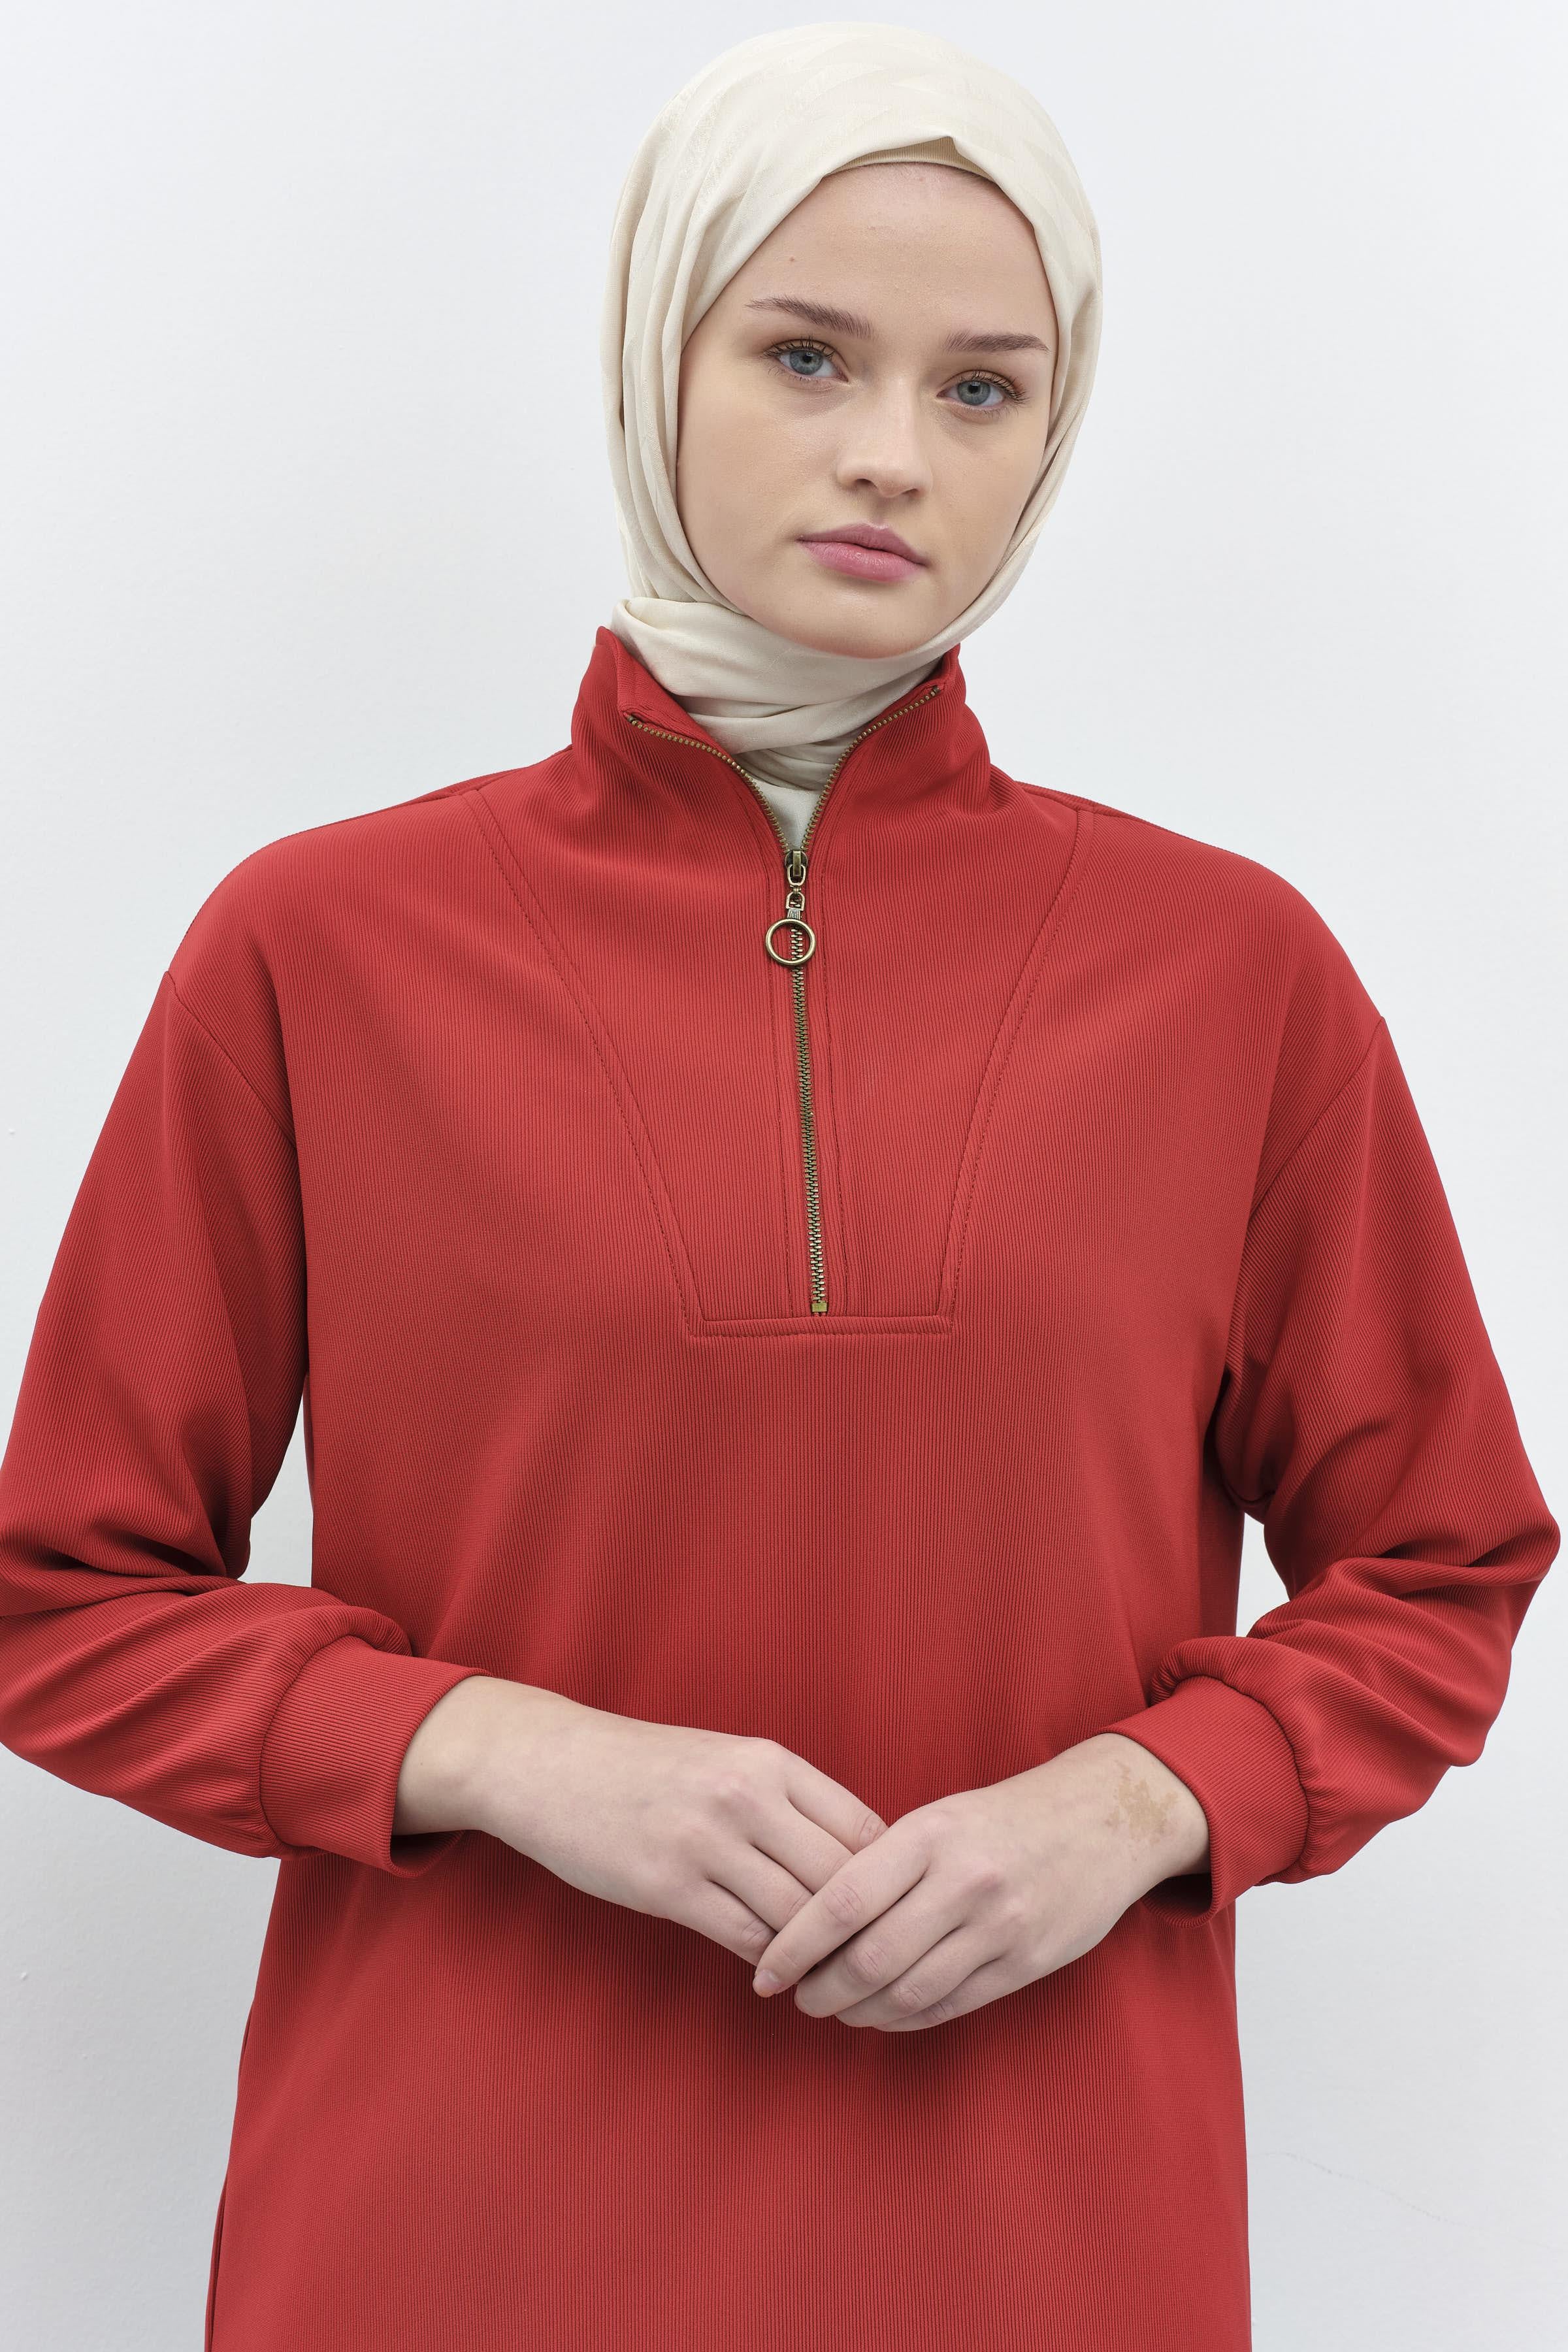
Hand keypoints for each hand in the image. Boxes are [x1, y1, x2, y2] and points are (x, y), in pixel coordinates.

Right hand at [395, 1676, 887, 1966]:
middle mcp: (746, 1795)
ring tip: (833, 1981)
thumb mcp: (729, 1760)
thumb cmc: (650, 1768)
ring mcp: (706, 1840)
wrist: (554, 1764)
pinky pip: (745, 1939)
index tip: (891, 1913)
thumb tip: (858, 1861)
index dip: (887, 1879)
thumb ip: (788, 1802)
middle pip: (840, 1879)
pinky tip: (775, 1976)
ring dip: (818, 1957)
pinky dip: (770, 1964)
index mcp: (771, 1761)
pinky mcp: (668, 1885)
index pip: (864, 1829)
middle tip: (876, 1966)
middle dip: (863, 1928)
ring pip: (797, 1916)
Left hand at [748, 1732, 1209, 2031]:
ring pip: (908, 1991)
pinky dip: (904, 2019)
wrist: (1100, 1820)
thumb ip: (882, 1864)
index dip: (794, 1944)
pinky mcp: (1025, 1963)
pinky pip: (949, 2006)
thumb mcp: (938, 1819)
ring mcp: (998, 1926)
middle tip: (797, 1997)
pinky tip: (882, 2014)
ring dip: (859, 2011)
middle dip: (822, 1989)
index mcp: (929, 1835)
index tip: (764, 1971)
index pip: (843, 1899)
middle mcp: (963, 1881)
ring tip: (835, 2009)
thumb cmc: (999, 1820)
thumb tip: (809, 1921)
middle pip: (870, 1957)